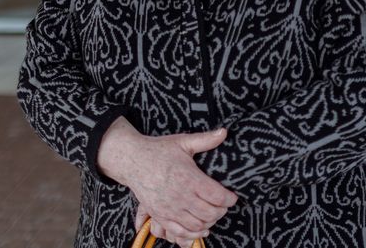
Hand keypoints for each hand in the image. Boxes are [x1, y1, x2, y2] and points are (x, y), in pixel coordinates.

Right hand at [99, 118, 236, 244]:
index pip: (217, 196)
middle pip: (210, 213)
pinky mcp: (160, 215)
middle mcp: (180, 196)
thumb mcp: (183, 141)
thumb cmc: (159, 150)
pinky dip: (193, 234)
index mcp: (189, 177)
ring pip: (197, 225)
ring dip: (209, 223)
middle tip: (224, 205)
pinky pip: (179, 232)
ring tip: (213, 214)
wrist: (133, 160)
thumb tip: (224, 132)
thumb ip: (205, 139)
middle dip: (221, 211)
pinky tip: (200, 229)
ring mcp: (169, 208)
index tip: (232, 196)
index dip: (229, 199)